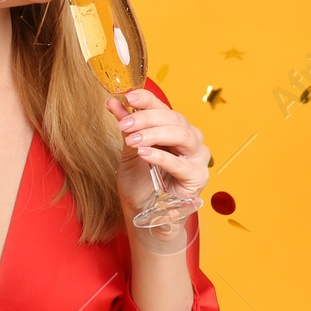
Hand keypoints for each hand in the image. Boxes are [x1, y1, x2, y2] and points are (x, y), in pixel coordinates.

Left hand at [107, 87, 209, 225]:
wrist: (146, 213)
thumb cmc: (141, 182)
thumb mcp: (130, 150)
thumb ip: (127, 126)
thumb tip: (113, 102)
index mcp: (175, 128)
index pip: (163, 107)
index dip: (146, 99)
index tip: (128, 97)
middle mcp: (190, 138)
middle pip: (173, 119)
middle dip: (146, 118)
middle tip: (124, 124)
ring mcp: (197, 157)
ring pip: (181, 135)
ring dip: (153, 134)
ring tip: (132, 140)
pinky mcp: (197, 177)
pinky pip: (180, 163)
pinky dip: (161, 156)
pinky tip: (144, 153)